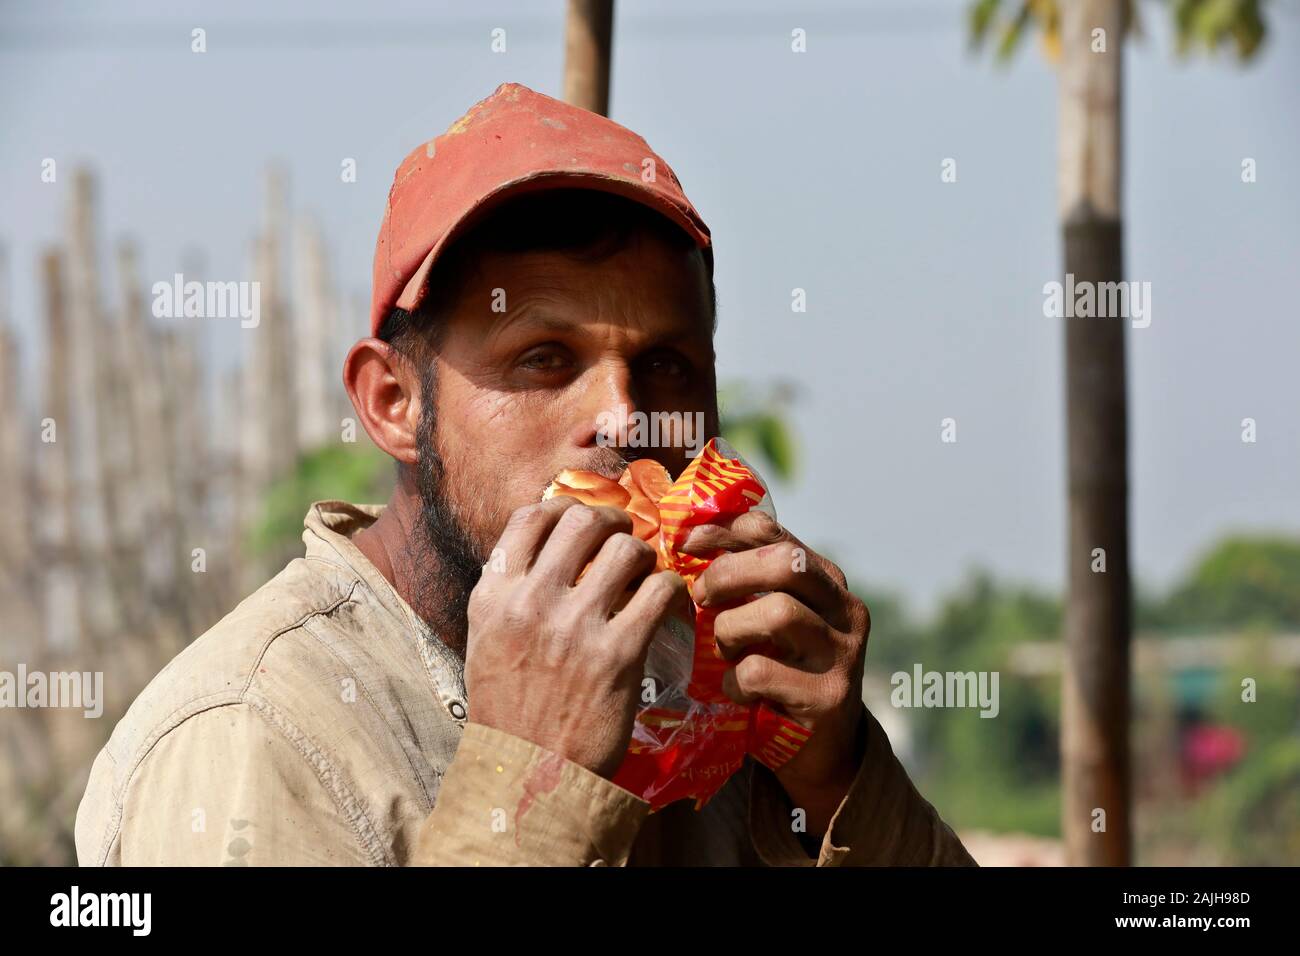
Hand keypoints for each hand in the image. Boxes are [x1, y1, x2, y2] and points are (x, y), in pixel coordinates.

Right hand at [465, 496, 688, 779]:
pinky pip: (658, 592)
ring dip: (643, 555)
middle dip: (612, 522)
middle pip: (583, 520)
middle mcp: (531, 602)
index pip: (530, 517)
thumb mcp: (485, 641)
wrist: (525, 776)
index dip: (564, 507)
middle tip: (623, 538)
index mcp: (494, 595)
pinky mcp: (619, 655)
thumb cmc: (507, 710)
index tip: (582, 518)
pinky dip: (670, 589)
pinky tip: (668, 603)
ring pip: (626, 549)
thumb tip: (546, 547)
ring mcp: (575, 627)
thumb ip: (510, 593)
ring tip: (645, 574)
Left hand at [685, 510, 870, 830]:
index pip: (774, 533)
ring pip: (778, 613)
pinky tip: (735, 690)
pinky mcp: (829, 697)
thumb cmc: (780, 671)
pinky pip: (762, 672)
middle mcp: (845, 609)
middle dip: (729, 574)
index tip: (685, 544)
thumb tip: (688, 537)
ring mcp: (843, 653)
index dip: (722, 532)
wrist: (820, 748)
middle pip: (786, 563)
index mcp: (827, 579)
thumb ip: (744, 580)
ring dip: (731, 629)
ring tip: (723, 648)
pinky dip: (734, 680)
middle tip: (700, 596)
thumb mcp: (768, 619)